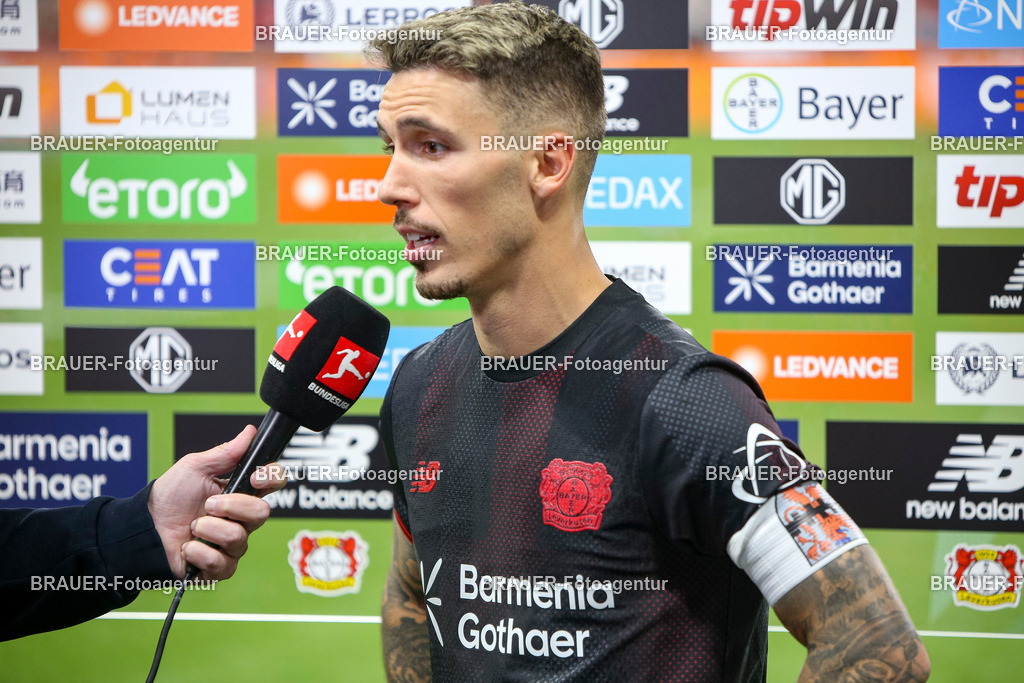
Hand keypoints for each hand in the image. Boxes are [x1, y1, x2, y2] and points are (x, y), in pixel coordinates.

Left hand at [147, 425, 286, 580]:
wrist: (143, 528)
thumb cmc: (169, 497)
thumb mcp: (196, 468)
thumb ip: (227, 453)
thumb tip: (250, 432)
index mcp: (240, 492)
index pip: (273, 483)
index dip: (271, 479)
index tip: (255, 477)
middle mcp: (241, 519)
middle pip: (262, 513)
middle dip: (231, 507)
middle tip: (208, 505)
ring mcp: (232, 544)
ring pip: (239, 538)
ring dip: (209, 529)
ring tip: (192, 527)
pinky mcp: (220, 567)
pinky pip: (223, 562)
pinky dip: (199, 552)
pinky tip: (187, 547)